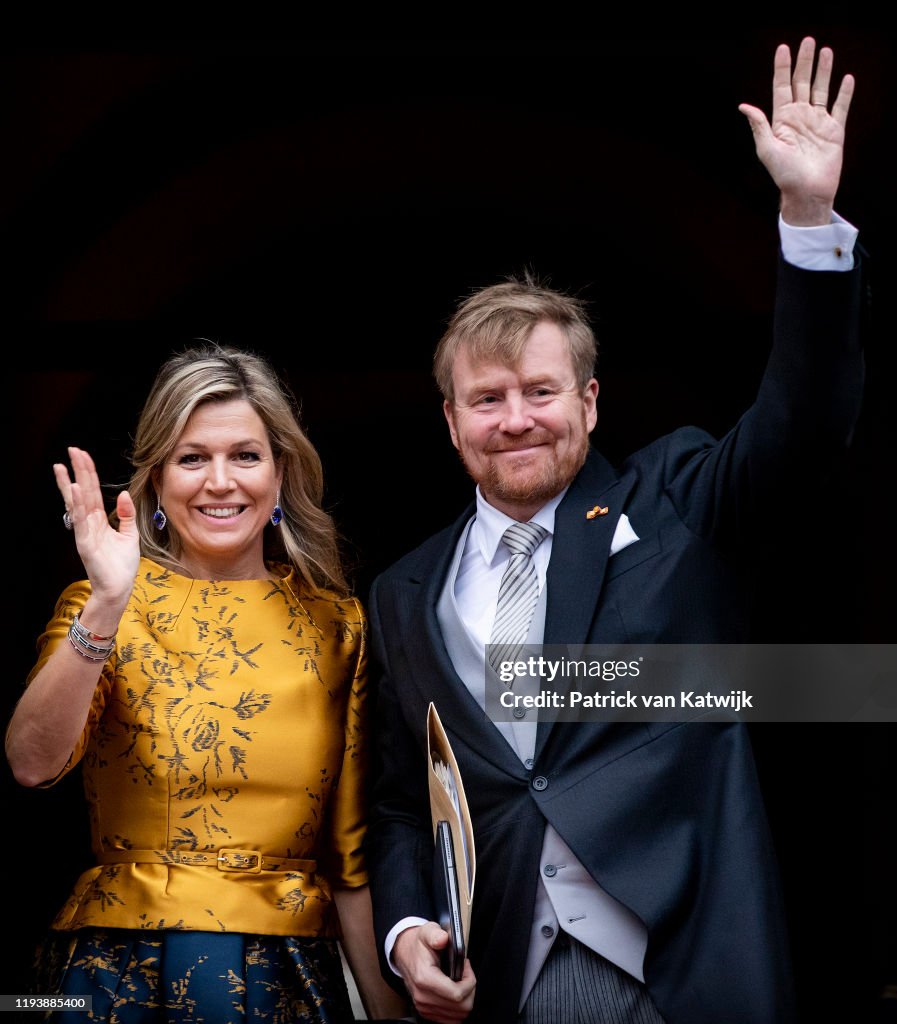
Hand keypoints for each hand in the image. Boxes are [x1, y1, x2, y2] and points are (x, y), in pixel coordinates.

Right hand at [55, 446, 140, 605]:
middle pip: (82, 491)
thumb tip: (122, 494)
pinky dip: (78, 505)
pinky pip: (81, 521)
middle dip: (78, 471)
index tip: (82, 455)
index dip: (87, 473)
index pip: (92, 491)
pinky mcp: (86, 543)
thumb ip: (127, 515)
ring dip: (71, 484)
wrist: (119, 588)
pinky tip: (75, 490)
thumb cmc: (122, 565)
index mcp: (99, 520)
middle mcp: (89, 523)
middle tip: (72, 450)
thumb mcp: (129, 535)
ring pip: (77, 503)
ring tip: (65, 466)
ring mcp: (85, 532)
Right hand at [393, 922, 475, 1022]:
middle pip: (461, 1007)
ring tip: (460, 981)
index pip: (457, 994)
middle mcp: (423, 996)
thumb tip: (443, 939)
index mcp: (425, 978)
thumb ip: (436, 934)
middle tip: (465, 974)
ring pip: (458, 1016)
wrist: (403, 953)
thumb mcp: (427, 932)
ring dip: (465, 999)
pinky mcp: (425, 1012)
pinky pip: (450, 1019)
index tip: (466, 967)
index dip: (469, 982)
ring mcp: (424, 1006)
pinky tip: (455, 992)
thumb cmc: (418, 944)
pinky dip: (457, 1008)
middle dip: (470, 990)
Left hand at [738, 36, 853, 225]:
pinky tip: (846, 79)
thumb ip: (759, 125)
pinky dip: (844, 93)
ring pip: (821, 90)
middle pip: (802, 83)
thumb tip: (743, 106)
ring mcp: (818, 122)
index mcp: (782, 120)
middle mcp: (800, 117)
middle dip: (805, 62)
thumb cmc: (783, 174)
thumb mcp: (766, 149)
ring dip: (824, 71)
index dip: (782, 68)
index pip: (782, 87)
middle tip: (808, 40)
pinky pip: (840, 107)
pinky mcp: (834, 130)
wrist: (806, 192)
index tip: (783, 48)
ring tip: (826, 50)